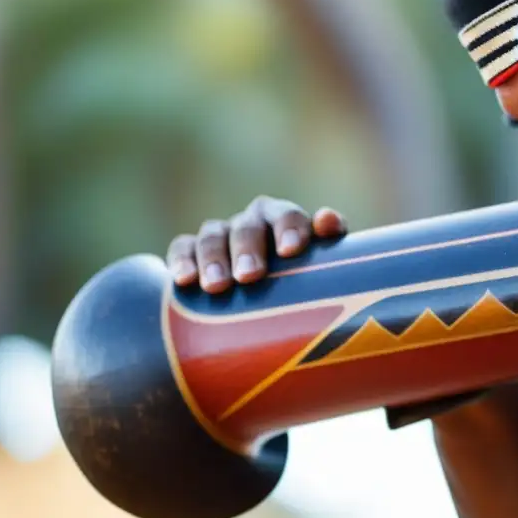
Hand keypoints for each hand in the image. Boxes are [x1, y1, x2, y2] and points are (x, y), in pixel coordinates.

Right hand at [166, 196, 347, 293]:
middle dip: (247, 249)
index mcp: (285, 222)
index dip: (290, 228)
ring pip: (213, 235)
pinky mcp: (192, 252)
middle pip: (247, 227)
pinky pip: (183, 247)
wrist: (265, 302)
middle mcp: (253, 222)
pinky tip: (183, 281)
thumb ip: (334, 250)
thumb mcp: (323, 272)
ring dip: (213, 258)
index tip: (291, 251)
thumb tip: (329, 220)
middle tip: (250, 276)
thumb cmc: (302, 286)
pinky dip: (182, 260)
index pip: (288, 216)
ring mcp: (221, 235)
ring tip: (216, 287)